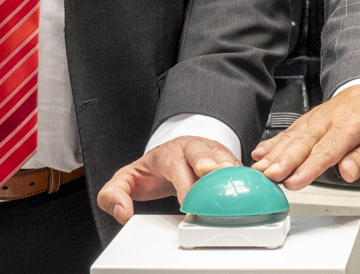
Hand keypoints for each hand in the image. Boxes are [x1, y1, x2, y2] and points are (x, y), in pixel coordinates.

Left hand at [97, 135, 241, 222]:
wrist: (165, 160)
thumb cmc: (149, 172)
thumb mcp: (124, 181)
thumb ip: (113, 195)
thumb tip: (122, 212)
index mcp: (165, 153)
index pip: (174, 163)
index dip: (182, 180)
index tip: (187, 200)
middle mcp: (189, 147)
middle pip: (200, 150)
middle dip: (208, 162)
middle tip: (213, 175)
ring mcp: (208, 150)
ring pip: (221, 154)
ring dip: (228, 167)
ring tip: (235, 181)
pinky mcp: (223, 157)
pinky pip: (235, 162)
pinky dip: (241, 173)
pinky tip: (246, 184)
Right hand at [249, 86, 359, 188]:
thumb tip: (348, 172)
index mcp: (351, 125)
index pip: (327, 149)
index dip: (309, 167)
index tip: (295, 181)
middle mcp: (328, 120)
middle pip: (304, 143)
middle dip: (285, 160)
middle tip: (271, 176)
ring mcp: (315, 119)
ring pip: (292, 137)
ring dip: (274, 154)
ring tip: (260, 170)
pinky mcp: (307, 121)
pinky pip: (288, 131)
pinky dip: (272, 143)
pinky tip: (260, 153)